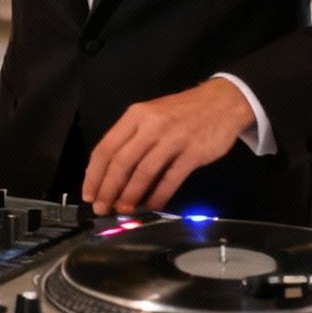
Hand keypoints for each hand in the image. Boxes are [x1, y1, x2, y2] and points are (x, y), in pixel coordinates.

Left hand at [82, 79, 255, 215]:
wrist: (223, 102)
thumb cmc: (182, 112)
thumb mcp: (151, 115)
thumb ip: (131, 138)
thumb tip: (109, 173)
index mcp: (135, 115)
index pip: (106, 147)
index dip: (94, 174)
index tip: (88, 194)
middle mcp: (151, 125)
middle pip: (121, 162)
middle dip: (108, 189)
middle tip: (102, 208)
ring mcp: (173, 138)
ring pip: (144, 172)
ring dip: (130, 195)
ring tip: (123, 210)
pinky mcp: (194, 153)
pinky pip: (170, 179)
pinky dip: (158, 196)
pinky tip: (151, 206)